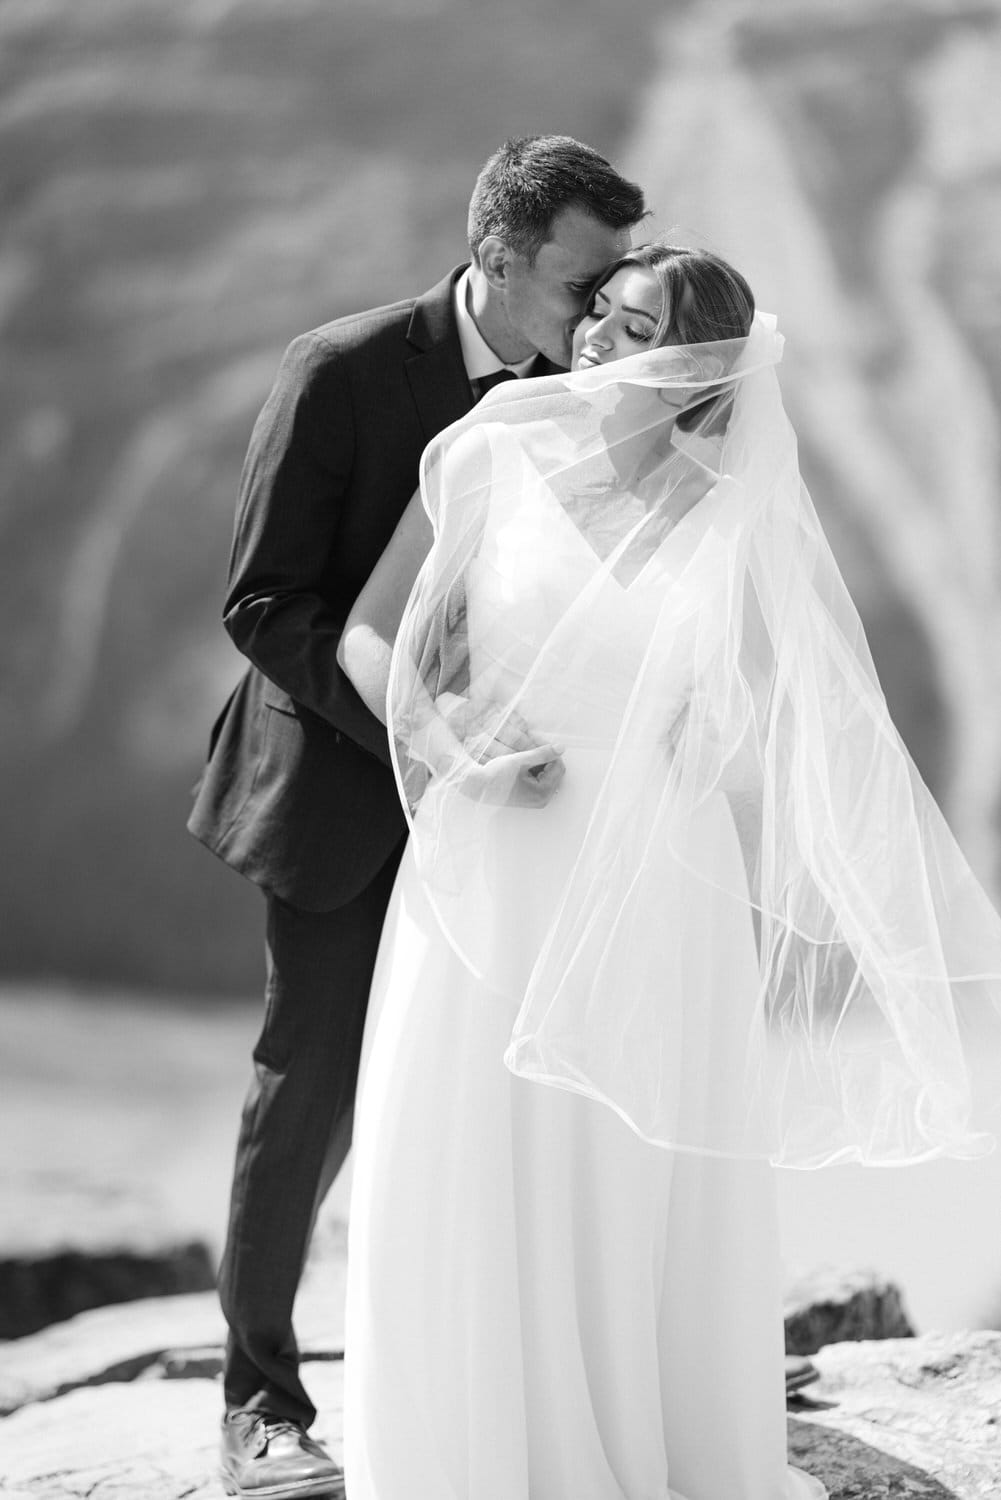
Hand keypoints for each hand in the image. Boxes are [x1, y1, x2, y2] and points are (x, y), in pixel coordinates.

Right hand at [437, 694, 565, 806]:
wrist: (477, 787)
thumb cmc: (495, 775)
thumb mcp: (520, 760)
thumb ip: (543, 753)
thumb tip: (561, 748)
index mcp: (542, 792)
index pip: (558, 766)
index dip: (551, 752)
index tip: (539, 742)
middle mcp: (542, 799)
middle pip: (554, 771)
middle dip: (546, 758)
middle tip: (531, 748)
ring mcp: (536, 800)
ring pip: (547, 775)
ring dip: (540, 763)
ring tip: (524, 757)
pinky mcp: (529, 798)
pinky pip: (539, 780)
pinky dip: (534, 770)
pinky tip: (522, 765)